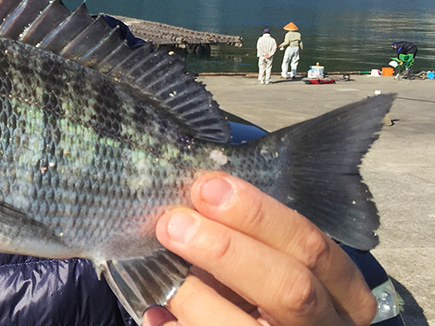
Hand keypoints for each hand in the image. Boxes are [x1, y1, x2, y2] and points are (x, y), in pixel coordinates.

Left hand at [145, 173, 377, 325]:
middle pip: (290, 287)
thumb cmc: (268, 297)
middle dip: (226, 250)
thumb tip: (192, 204)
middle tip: (174, 224)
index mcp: (343, 292)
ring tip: (158, 273)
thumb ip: (251, 240)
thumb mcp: (277, 267)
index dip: (258, 214)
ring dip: (194, 296)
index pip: (311, 245)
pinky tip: (156, 314)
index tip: (207, 187)